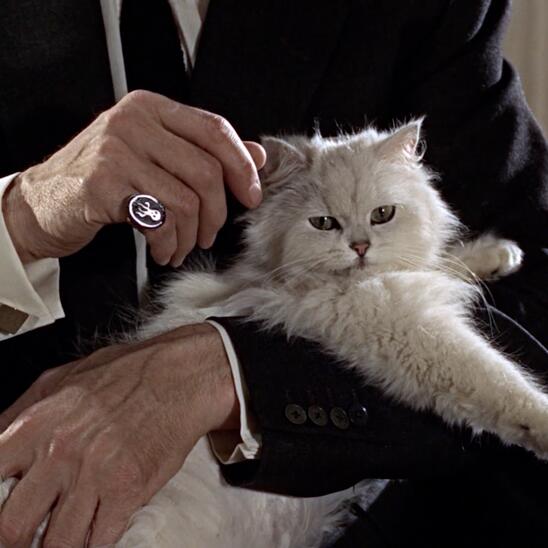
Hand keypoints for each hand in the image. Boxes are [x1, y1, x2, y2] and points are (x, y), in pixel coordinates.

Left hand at [0, 323, 237, 546]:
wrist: (178, 378)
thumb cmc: (125, 375)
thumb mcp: (59, 379)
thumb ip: (21, 411)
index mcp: (35, 427)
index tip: (3, 514)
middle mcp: (59, 455)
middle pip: (11, 529)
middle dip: (16, 541)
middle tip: (26, 537)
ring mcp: (93, 476)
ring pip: (56, 545)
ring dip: (57, 546)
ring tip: (63, 537)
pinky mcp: (127, 491)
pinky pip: (99, 541)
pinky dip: (94, 543)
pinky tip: (94, 533)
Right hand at [2, 90, 265, 265]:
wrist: (44, 201)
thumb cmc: (104, 179)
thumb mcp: (154, 156)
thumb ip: (202, 151)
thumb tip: (256, 155)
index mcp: (152, 109)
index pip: (215, 130)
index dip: (242, 166)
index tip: (251, 196)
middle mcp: (134, 122)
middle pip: (206, 170)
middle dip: (217, 213)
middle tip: (209, 234)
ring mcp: (116, 151)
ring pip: (186, 200)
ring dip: (191, 235)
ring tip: (181, 247)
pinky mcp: (103, 185)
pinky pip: (159, 219)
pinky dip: (169, 243)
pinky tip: (163, 251)